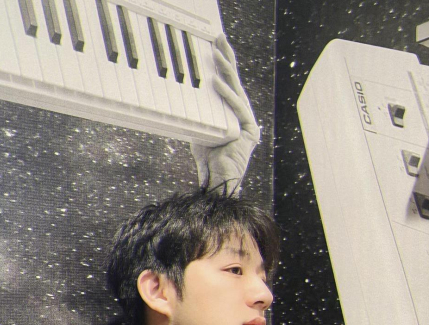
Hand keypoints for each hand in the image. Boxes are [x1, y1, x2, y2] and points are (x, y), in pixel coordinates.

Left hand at [190, 34, 259, 192]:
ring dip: (226, 70)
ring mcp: (247, 122)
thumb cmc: (209, 162)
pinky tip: (217, 83)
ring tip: (217, 54)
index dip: (223, 64)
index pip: (227, 84)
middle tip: (219, 38)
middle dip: (226, 59)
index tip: (214, 46)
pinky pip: (236, 108)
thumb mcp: (198, 132)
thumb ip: (196, 116)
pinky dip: (227, 95)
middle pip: (234, 82)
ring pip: (237, 90)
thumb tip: (179, 99)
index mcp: (232, 114)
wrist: (218, 183)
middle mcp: (241, 116)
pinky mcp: (249, 131)